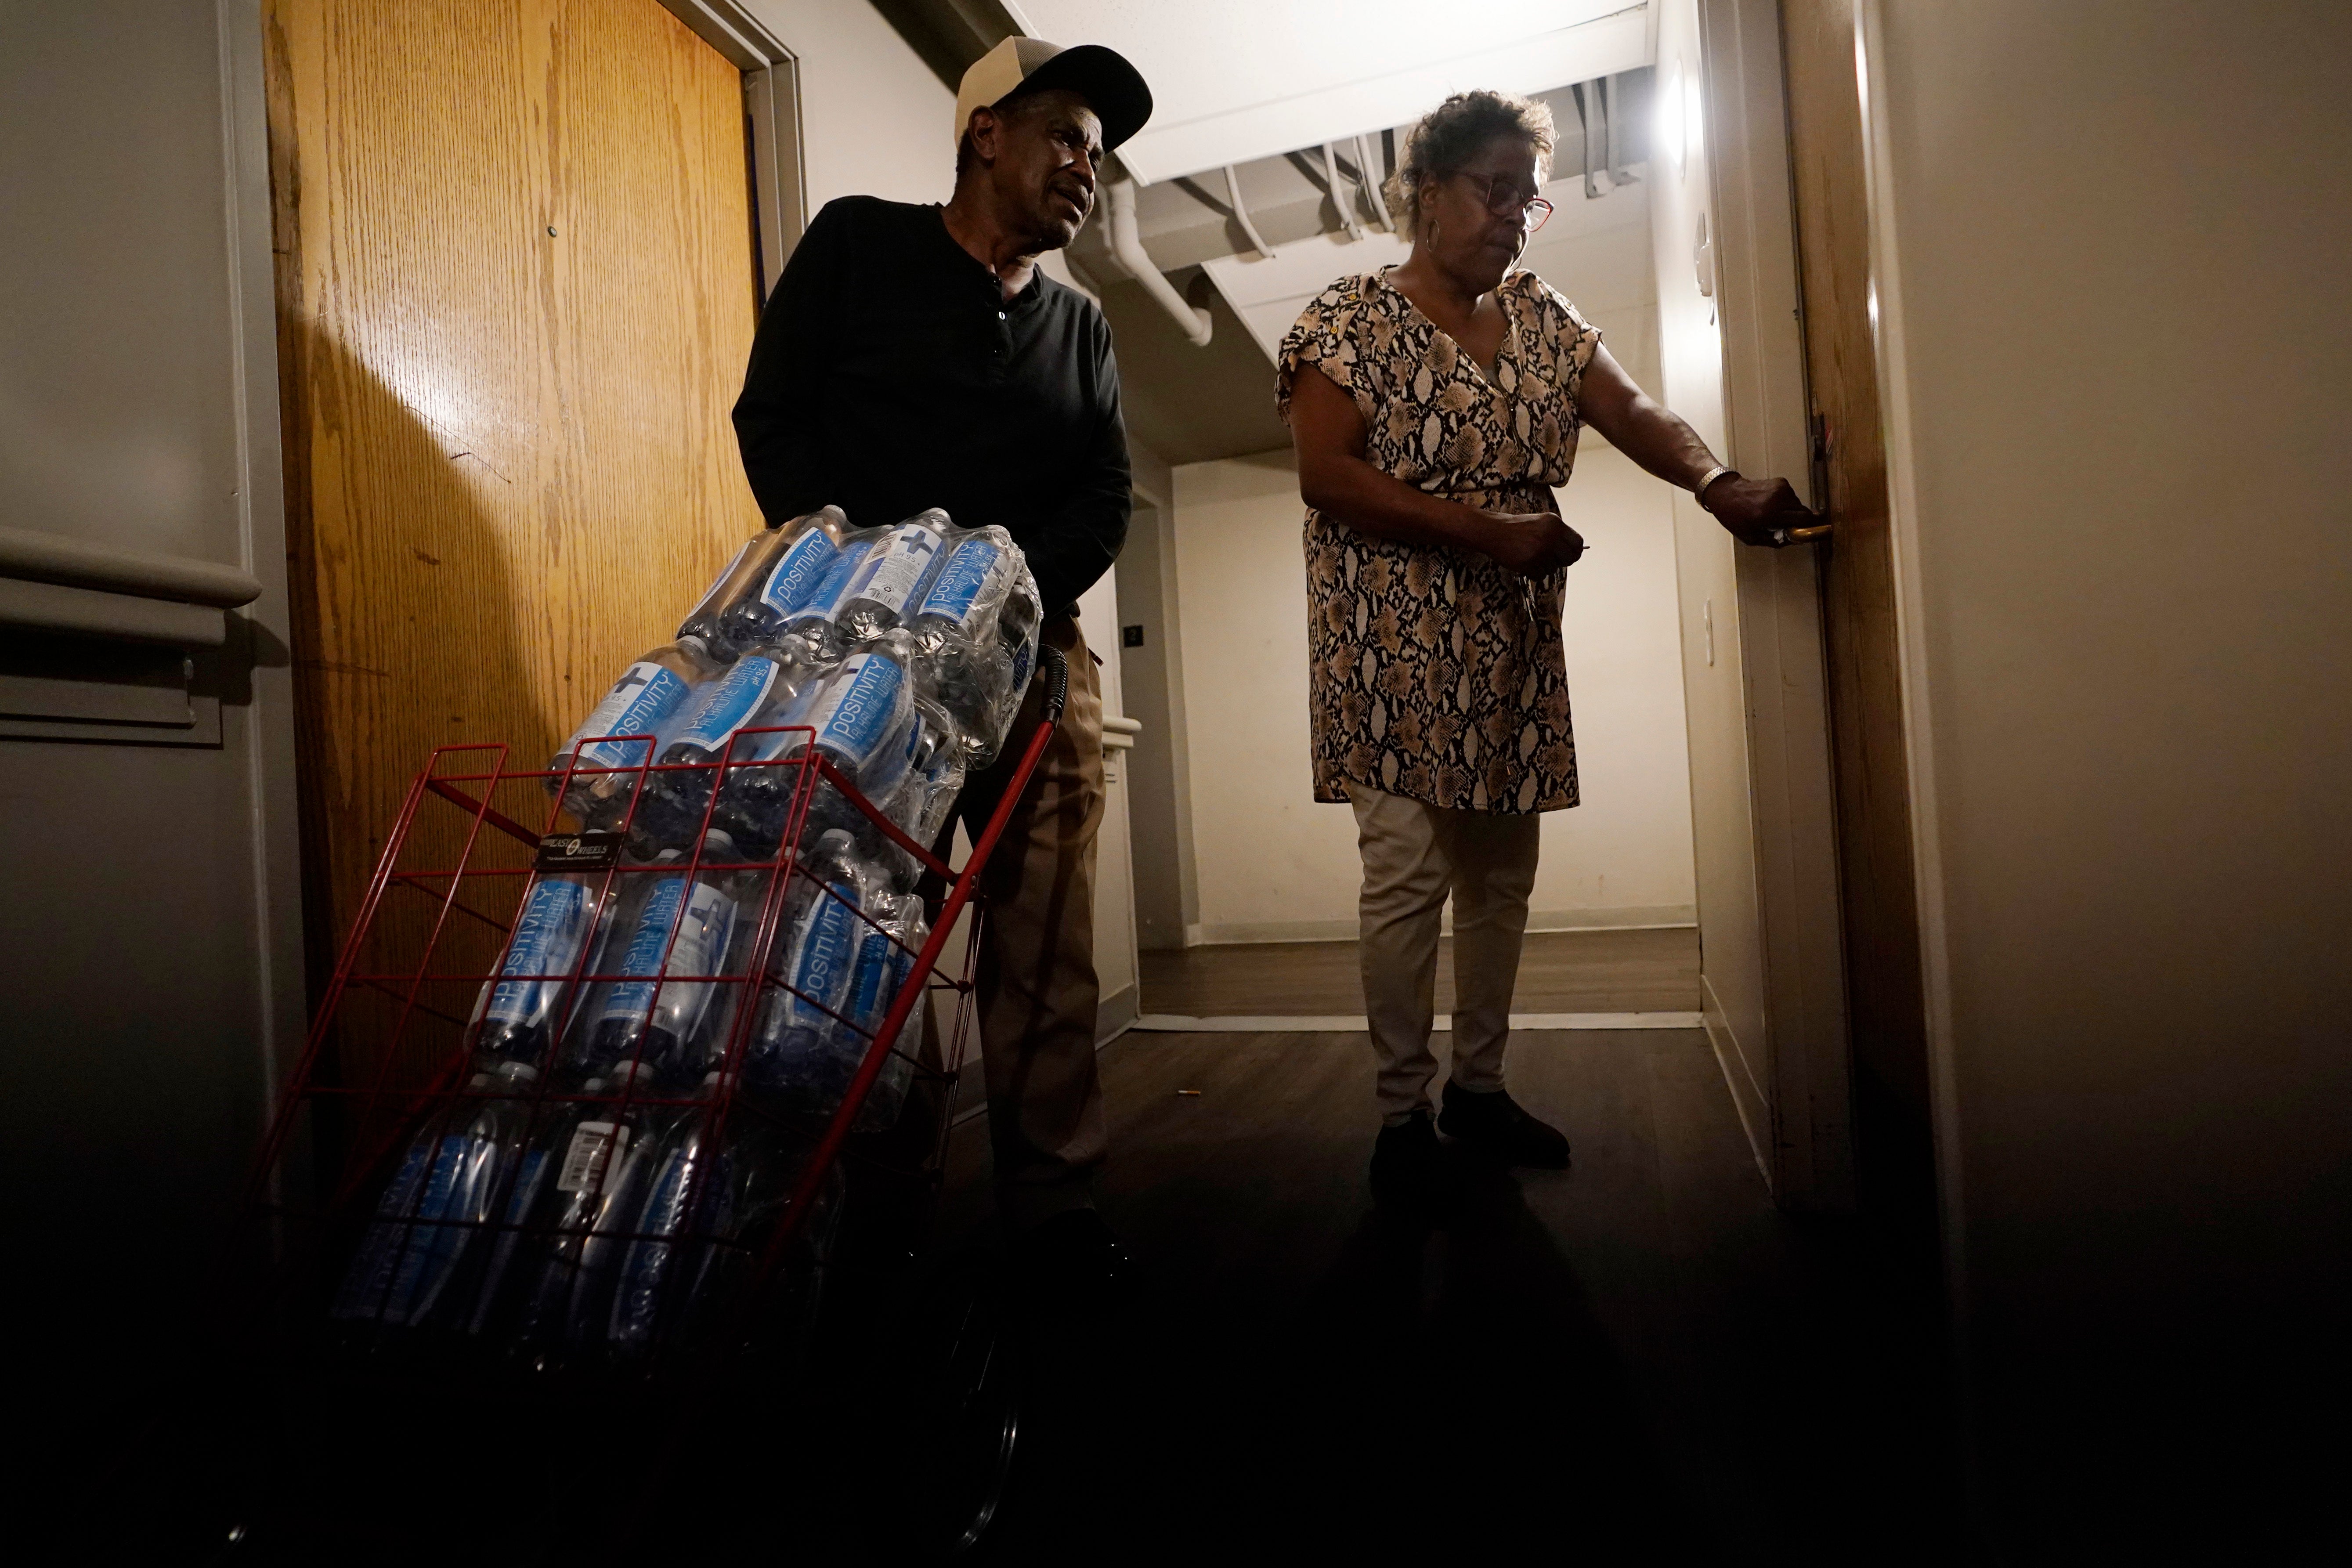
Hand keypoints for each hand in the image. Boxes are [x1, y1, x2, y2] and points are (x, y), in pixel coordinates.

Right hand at [1479, 510, 1586, 575]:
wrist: (1495, 531)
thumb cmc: (1518, 528)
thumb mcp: (1543, 523)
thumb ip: (1559, 534)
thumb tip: (1577, 551)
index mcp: (1555, 524)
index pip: (1578, 543)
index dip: (1575, 551)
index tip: (1568, 555)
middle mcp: (1550, 536)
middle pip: (1569, 558)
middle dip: (1561, 561)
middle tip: (1550, 559)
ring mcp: (1540, 550)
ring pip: (1554, 569)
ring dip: (1544, 567)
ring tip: (1531, 556)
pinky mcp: (1529, 563)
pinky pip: (1541, 576)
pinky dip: (1534, 573)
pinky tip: (1526, 563)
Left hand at [1701, 473, 1819, 546]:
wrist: (1726, 492)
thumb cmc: (1735, 517)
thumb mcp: (1751, 537)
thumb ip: (1774, 541)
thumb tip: (1794, 540)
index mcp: (1770, 514)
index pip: (1803, 519)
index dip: (1808, 526)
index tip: (1808, 531)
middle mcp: (1778, 499)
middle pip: (1804, 511)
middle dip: (1799, 520)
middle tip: (1788, 525)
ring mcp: (1781, 488)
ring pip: (1798, 504)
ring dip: (1791, 511)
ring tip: (1775, 514)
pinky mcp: (1781, 481)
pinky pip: (1791, 496)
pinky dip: (1785, 502)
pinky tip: (1772, 505)